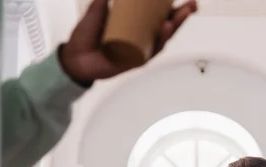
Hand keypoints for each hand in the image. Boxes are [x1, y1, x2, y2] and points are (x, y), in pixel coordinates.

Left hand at [59, 0, 197, 84]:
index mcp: (136, 25)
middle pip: (167, 26)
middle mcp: (142, 38)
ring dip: (173, 28)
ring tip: (178, 17)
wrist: (74, 56)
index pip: (159, 15)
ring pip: (162, 39)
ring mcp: (140, 50)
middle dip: (181, 16)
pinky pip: (152, 52)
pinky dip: (159, 41)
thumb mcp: (97, 9)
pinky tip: (164, 29)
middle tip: (192, 6)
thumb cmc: (85, 35)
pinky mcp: (136, 61)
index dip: (172, 8)